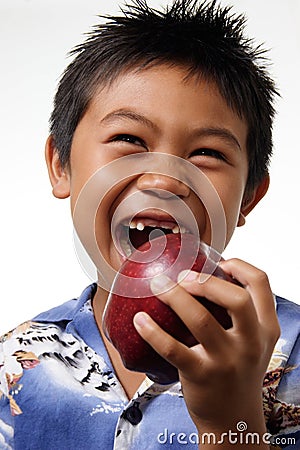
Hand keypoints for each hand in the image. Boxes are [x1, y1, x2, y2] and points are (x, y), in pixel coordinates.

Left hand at [133, 259, 279, 445]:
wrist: (233, 419)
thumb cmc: (238, 372)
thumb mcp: (252, 343)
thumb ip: (241, 315)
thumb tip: (206, 278)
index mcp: (265, 328)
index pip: (261, 285)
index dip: (240, 266)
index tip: (219, 262)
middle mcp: (251, 343)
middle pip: (236, 299)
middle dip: (206, 281)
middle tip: (183, 275)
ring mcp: (227, 361)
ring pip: (201, 320)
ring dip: (175, 296)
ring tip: (158, 285)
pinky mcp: (202, 376)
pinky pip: (173, 348)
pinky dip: (152, 331)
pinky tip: (139, 319)